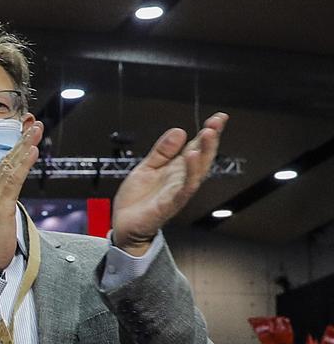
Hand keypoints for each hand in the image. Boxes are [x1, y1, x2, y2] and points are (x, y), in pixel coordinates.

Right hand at [0, 122, 43, 272]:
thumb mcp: (0, 219)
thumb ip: (5, 204)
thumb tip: (13, 195)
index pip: (3, 166)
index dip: (16, 149)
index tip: (27, 134)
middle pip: (6, 161)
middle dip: (22, 140)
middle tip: (34, 124)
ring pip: (10, 166)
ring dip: (24, 146)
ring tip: (35, 130)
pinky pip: (13, 181)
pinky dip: (23, 163)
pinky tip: (31, 151)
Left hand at [112, 112, 228, 254]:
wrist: (125, 225)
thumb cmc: (137, 200)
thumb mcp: (147, 168)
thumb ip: (162, 151)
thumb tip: (179, 131)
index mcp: (176, 169)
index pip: (196, 147)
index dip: (208, 133)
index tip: (219, 117)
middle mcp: (180, 180)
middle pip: (201, 157)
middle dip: (211, 140)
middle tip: (217, 122)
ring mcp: (177, 192)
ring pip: (197, 172)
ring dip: (204, 153)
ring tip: (208, 134)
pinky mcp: (169, 204)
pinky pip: (183, 189)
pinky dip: (190, 174)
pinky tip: (192, 158)